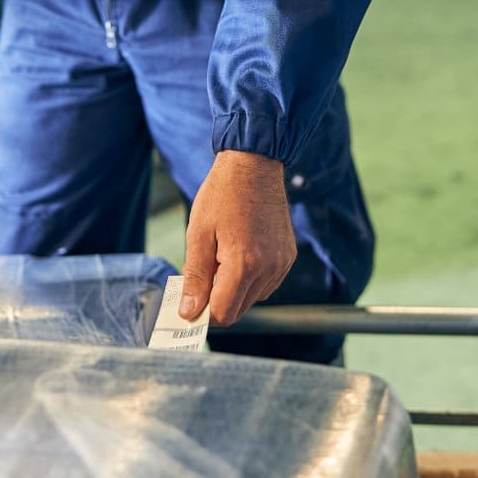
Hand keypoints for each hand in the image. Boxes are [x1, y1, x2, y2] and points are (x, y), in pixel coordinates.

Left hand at [180, 151, 296, 325]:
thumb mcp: (199, 234)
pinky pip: (266, 284)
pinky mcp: (288, 257)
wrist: (254, 164)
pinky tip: (241, 252)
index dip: (203, 312)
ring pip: (253, 298)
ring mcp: (282, 263)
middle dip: (218, 299)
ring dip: (235, 288)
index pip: (223, 313)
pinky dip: (251, 278)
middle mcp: (269, 268)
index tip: (191, 301)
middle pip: (238, 309)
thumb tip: (189, 312)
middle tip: (205, 270)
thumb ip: (195, 277)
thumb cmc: (223, 194)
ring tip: (224, 254)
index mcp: (244, 263)